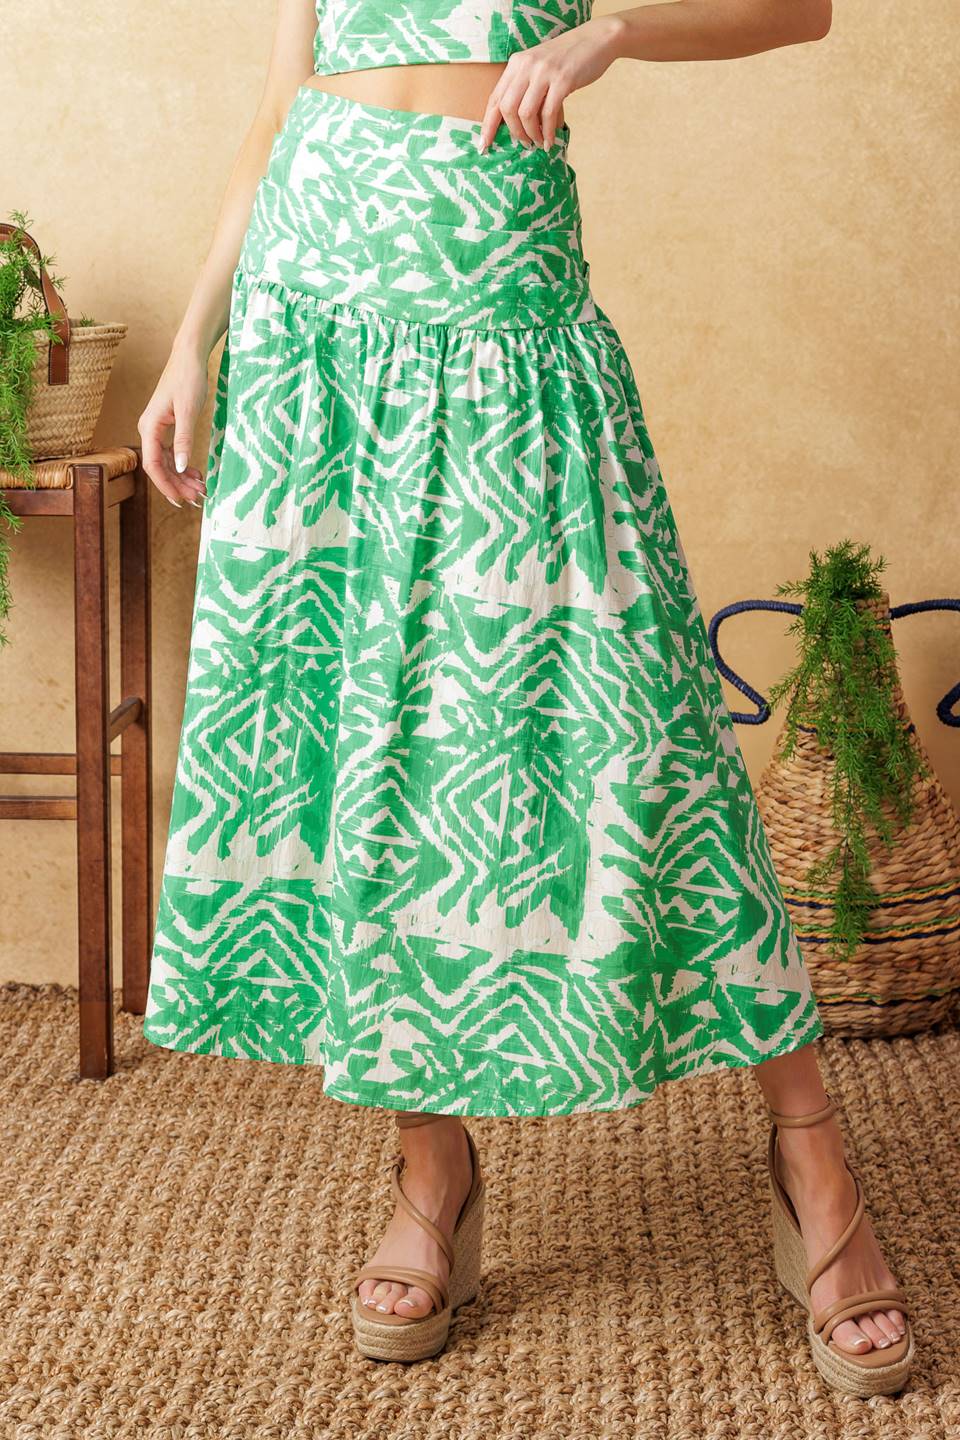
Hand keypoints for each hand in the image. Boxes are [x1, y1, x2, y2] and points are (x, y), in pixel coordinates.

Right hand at [137, 342, 209, 508]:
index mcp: (149, 427)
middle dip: (178, 485)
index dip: (166, 485)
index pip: (153, 465)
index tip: (181, 500)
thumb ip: (184, 440)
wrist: (189, 357)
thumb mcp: (188, 411)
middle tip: (199, 498)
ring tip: (201, 489)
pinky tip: (196, 474)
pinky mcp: (166, 427)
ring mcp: (157, 430)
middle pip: (160, 467)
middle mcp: (149, 430)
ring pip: (167, 462)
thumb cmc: (188, 379)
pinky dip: (183, 465)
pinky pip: (171, 453)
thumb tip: (181, 467)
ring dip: (182, 478)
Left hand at [478, 15, 623, 153]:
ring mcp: (544, 72)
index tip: (484, 145)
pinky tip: (550, 140)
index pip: (495, 98)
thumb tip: (519, 125)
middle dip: (513, 132)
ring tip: (538, 141)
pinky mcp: (562, 80)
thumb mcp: (540, 69)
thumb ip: (527, 90)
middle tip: (524, 143)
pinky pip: (548, 113)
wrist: (596, 40)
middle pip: (507, 108)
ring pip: (525, 113)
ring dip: (531, 134)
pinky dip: (547, 132)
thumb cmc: (568, 60)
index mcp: (517, 63)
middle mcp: (526, 65)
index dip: (488, 124)